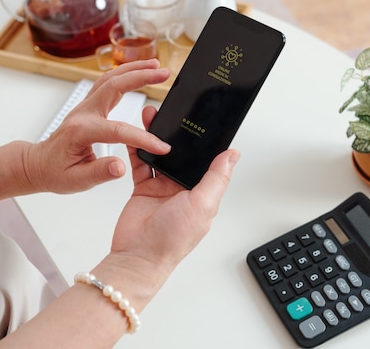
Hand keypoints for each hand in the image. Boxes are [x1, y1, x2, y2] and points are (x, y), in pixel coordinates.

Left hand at [24, 59, 171, 193]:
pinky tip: (139, 71)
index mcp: (81, 131)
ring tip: (156, 65)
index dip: (143, 138)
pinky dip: (125, 73)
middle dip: (141, 77)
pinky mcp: (89, 105)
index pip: (118, 130)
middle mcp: (84, 113)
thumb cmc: (56, 172)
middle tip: (164, 73)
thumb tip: (120, 167)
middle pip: (114, 86)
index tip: (162, 146)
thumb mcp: (76, 181)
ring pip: (110, 78)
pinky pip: (107, 82)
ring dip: (134, 69)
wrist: (39, 164)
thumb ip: (99, 173)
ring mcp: (85, 106)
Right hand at [104, 105, 239, 280]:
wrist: (138, 257)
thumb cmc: (172, 239)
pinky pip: (141, 163)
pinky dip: (138, 149)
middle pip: (182, 153)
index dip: (205, 141)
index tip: (202, 120)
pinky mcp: (143, 188)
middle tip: (173, 112)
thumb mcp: (202, 205)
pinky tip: (136, 135)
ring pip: (161, 154)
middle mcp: (183, 188)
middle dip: (177, 134)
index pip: (207, 160)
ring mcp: (162, 187)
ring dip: (156, 136)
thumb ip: (216, 178)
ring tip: (153, 117)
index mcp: (202, 192)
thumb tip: (233, 155)